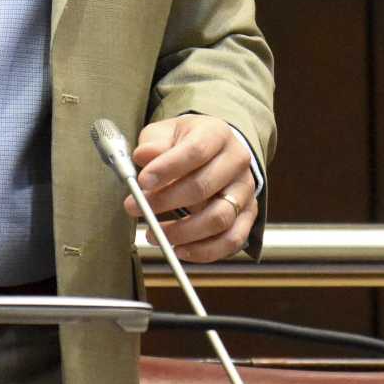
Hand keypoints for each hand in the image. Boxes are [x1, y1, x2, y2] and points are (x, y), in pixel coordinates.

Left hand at [121, 115, 257, 262]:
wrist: (215, 151)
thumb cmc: (186, 143)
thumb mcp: (167, 133)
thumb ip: (155, 144)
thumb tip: (144, 156)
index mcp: (218, 134)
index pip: (196, 151)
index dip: (168, 167)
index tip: (142, 181)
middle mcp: (237, 161)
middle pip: (204, 186)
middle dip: (166, 201)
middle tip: (135, 208)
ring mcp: (245, 190)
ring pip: (219, 218)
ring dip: (182, 232)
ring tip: (153, 234)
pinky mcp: (247, 215)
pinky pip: (231, 240)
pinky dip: (204, 251)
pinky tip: (179, 249)